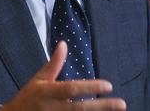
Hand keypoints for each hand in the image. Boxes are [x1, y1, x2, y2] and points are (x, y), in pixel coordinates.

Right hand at [0, 41, 125, 110]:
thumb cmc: (28, 98)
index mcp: (48, 93)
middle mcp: (53, 108)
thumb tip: (63, 44)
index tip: (109, 86)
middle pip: (80, 109)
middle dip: (102, 107)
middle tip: (122, 103)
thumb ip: (53, 64)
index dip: (90, 88)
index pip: (72, 89)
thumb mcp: (39, 80)